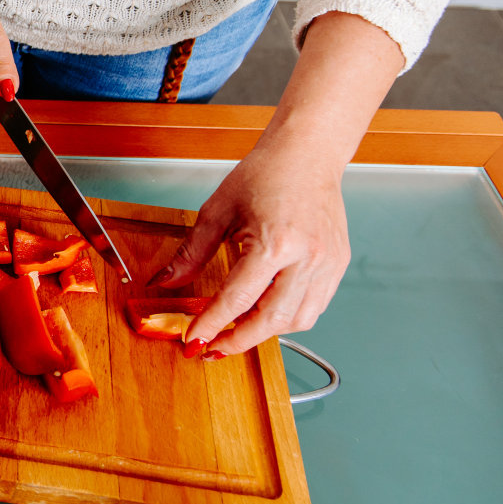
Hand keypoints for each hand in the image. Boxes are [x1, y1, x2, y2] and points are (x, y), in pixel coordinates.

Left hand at [151, 140, 350, 357]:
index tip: (194, 341)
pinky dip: (287, 317)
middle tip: (212, 348)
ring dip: (265, 332)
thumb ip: (190, 254)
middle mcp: (307, 258)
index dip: (212, 324)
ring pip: (297, 320)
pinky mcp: (338, 265)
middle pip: (271, 320)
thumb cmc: (265, 175)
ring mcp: (328, 264)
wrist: (307, 155)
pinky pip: (315, 307)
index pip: (237, 299)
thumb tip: (165, 282)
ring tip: (237, 331)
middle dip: (238, 340)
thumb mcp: (216, 212)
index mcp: (275, 243)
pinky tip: (265, 313)